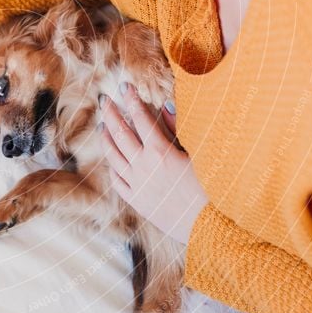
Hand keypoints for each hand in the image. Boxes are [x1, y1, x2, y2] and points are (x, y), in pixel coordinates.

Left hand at [98, 82, 206, 243]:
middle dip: (110, 114)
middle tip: (103, 100)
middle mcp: (144, 166)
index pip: (141, 119)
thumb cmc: (209, 187)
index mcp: (161, 152)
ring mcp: (136, 184)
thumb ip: (179, 128)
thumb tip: (166, 105)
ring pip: (113, 156)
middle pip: (120, 133)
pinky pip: (116, 179)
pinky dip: (112, 165)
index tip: (124, 87)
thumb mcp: (197, 153)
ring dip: (106, 137)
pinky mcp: (135, 200)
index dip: (131, 101)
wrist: (207, 225)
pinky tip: (111, 158)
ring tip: (102, 125)